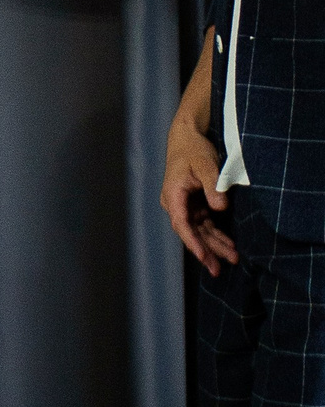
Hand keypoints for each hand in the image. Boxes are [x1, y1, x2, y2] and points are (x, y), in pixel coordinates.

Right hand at [161, 111, 237, 275]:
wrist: (187, 137)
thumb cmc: (193, 149)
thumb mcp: (205, 164)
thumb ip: (213, 186)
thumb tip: (220, 208)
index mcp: (173, 195)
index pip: (181, 224)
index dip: (192, 242)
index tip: (204, 256)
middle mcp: (176, 204)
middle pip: (191, 232)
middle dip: (206, 251)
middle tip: (220, 269)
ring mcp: (185, 206)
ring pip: (199, 231)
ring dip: (214, 245)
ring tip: (232, 259)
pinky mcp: (195, 205)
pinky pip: (205, 225)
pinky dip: (216, 235)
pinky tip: (229, 245)